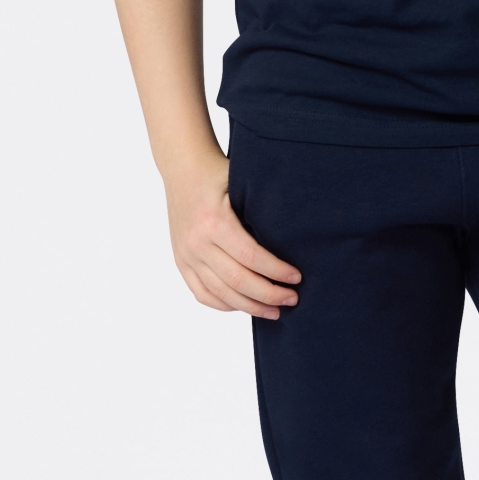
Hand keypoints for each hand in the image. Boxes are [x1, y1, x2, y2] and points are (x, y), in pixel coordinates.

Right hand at [164, 152, 300, 317]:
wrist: (182, 168)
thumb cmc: (218, 173)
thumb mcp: (241, 183)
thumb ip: (262, 210)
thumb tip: (297, 237)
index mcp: (214, 222)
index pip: (251, 257)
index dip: (276, 272)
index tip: (297, 278)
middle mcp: (197, 242)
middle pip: (237, 281)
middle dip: (268, 294)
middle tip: (292, 299)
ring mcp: (186, 254)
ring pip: (220, 293)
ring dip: (250, 307)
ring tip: (274, 311)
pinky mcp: (181, 261)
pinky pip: (202, 293)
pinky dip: (225, 305)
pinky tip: (245, 306)